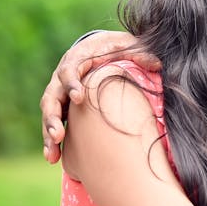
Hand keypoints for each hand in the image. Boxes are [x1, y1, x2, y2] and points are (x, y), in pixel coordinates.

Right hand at [39, 30, 156, 162]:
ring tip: (52, 155)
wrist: (101, 48)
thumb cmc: (114, 48)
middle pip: (51, 98)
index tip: (79, 98)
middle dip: (53, 117)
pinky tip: (53, 159)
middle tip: (59, 134)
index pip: (68, 71)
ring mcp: (60, 94)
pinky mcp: (62, 108)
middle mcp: (62, 78)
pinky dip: (52, 142)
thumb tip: (157, 64)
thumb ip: (140, 54)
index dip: (71, 84)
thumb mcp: (127, 46)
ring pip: (48, 115)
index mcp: (76, 60)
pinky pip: (53, 125)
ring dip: (49, 135)